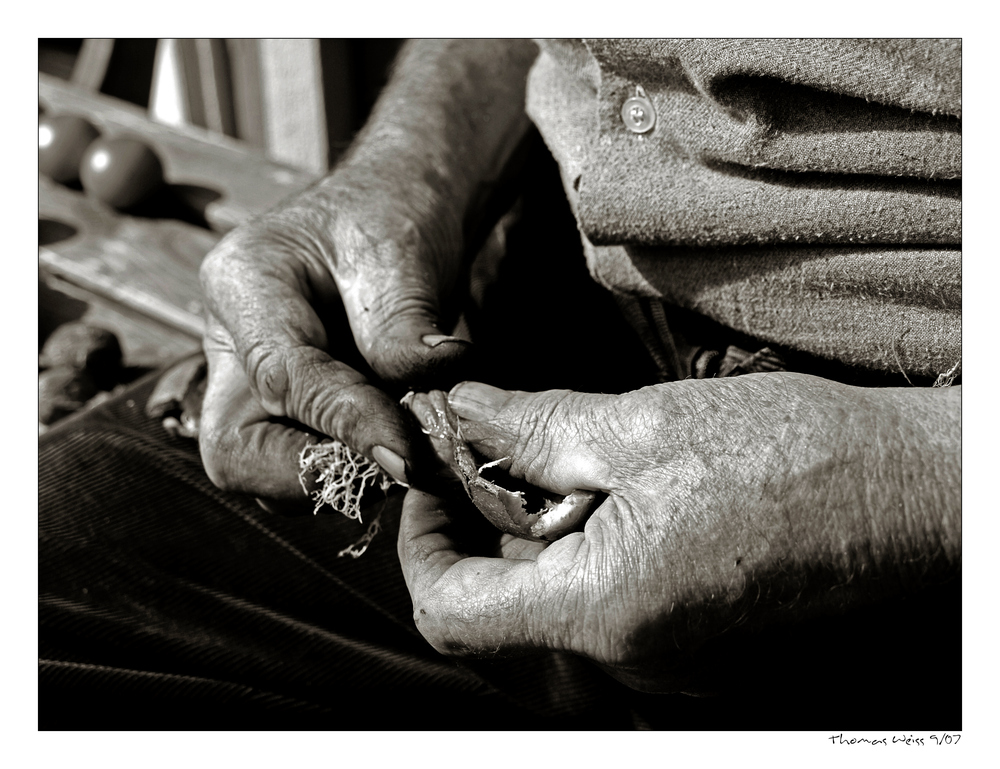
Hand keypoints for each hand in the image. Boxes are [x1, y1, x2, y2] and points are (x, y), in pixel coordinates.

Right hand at [198, 164, 471, 501]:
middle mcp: (232, 343)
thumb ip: (403, 336)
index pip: (280, 379)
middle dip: (312, 473)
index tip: (410, 455)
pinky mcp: (285, 409)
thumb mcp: (404, 256)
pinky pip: (304, 460)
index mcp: (243, 284)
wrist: (398, 204)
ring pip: (268, 469)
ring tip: (416, 448)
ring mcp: (252, 381)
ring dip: (341, 475)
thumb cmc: (395, 212)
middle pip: (234, 451)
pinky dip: (356, 467)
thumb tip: (417, 425)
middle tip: (401, 463)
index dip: (346, 424)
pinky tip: (408, 445)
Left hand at [397, 375, 960, 691]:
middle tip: (492, 443)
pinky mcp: (687, 640)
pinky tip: (610, 486)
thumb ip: (530, 429)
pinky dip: (580, 546)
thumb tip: (458, 413)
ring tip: (562, 457)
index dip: (419, 544)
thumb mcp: (640, 425)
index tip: (427, 479)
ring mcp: (660, 657)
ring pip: (548, 602)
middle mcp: (626, 658)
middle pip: (498, 605)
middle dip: (479, 523)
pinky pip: (599, 602)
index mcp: (601, 612)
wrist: (909, 496)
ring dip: (532, 530)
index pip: (450, 614)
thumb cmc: (794, 458)